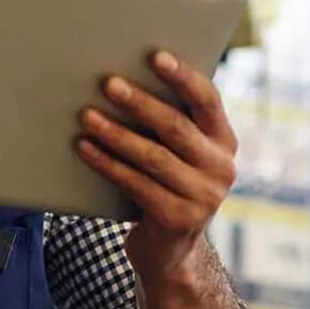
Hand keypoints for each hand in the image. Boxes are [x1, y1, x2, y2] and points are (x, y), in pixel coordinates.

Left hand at [76, 51, 237, 287]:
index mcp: (224, 141)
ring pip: (153, 156)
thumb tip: (122, 78)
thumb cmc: (165, 185)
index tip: (156, 56)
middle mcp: (221, 168)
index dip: (183, 77)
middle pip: (176, 127)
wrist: (169, 253)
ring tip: (86, 115)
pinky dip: (107, 164)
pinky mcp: (178, 220)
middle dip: (140, 102)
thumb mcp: (179, 155)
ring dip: (116, 133)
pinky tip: (85, 148)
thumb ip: (169, 124)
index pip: (207, 100)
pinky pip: (136, 184)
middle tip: (108, 82)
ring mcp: (204, 198)